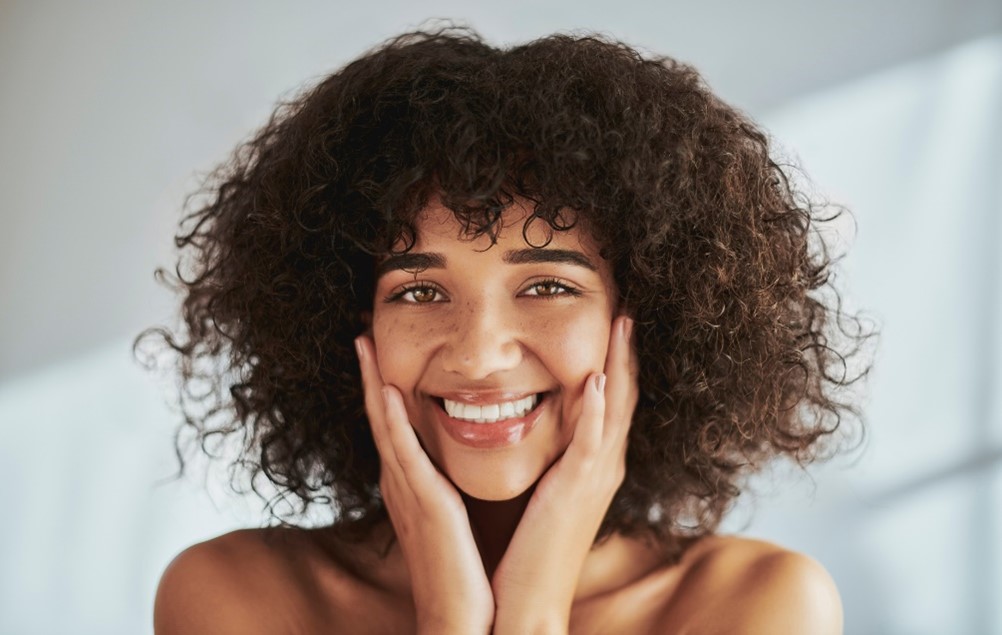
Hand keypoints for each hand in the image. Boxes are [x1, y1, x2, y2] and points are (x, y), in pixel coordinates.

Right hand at [355, 336, 493, 634]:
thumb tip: (454, 470)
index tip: (379, 349)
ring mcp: (408, 493)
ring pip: (386, 426)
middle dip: (370, 374)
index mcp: (413, 486)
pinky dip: (393, 421)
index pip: (395, 425)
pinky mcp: (424, 505)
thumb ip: (448, 492)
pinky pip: (404, 454)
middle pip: (381, 417)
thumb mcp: (455, 522)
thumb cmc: (465, 575)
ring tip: (364, 344)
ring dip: (374, 383)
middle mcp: (402, 484)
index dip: (383, 386)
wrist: (463, 621)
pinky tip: (389, 391)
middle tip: (361, 332)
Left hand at [491, 316, 637, 633]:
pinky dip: (594, 410)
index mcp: (593, 463)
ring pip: (615, 408)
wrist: (528, 601)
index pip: (611, 398)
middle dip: (626, 350)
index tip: (613, 319)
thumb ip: (550, 459)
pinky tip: (595, 379)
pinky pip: (590, 443)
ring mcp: (594, 477)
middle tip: (628, 306)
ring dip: (619, 364)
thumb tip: (537, 424)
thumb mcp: (544, 491)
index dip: (616, 358)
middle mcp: (603, 465)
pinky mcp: (576, 492)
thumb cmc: (529, 548)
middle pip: (623, 394)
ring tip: (623, 322)